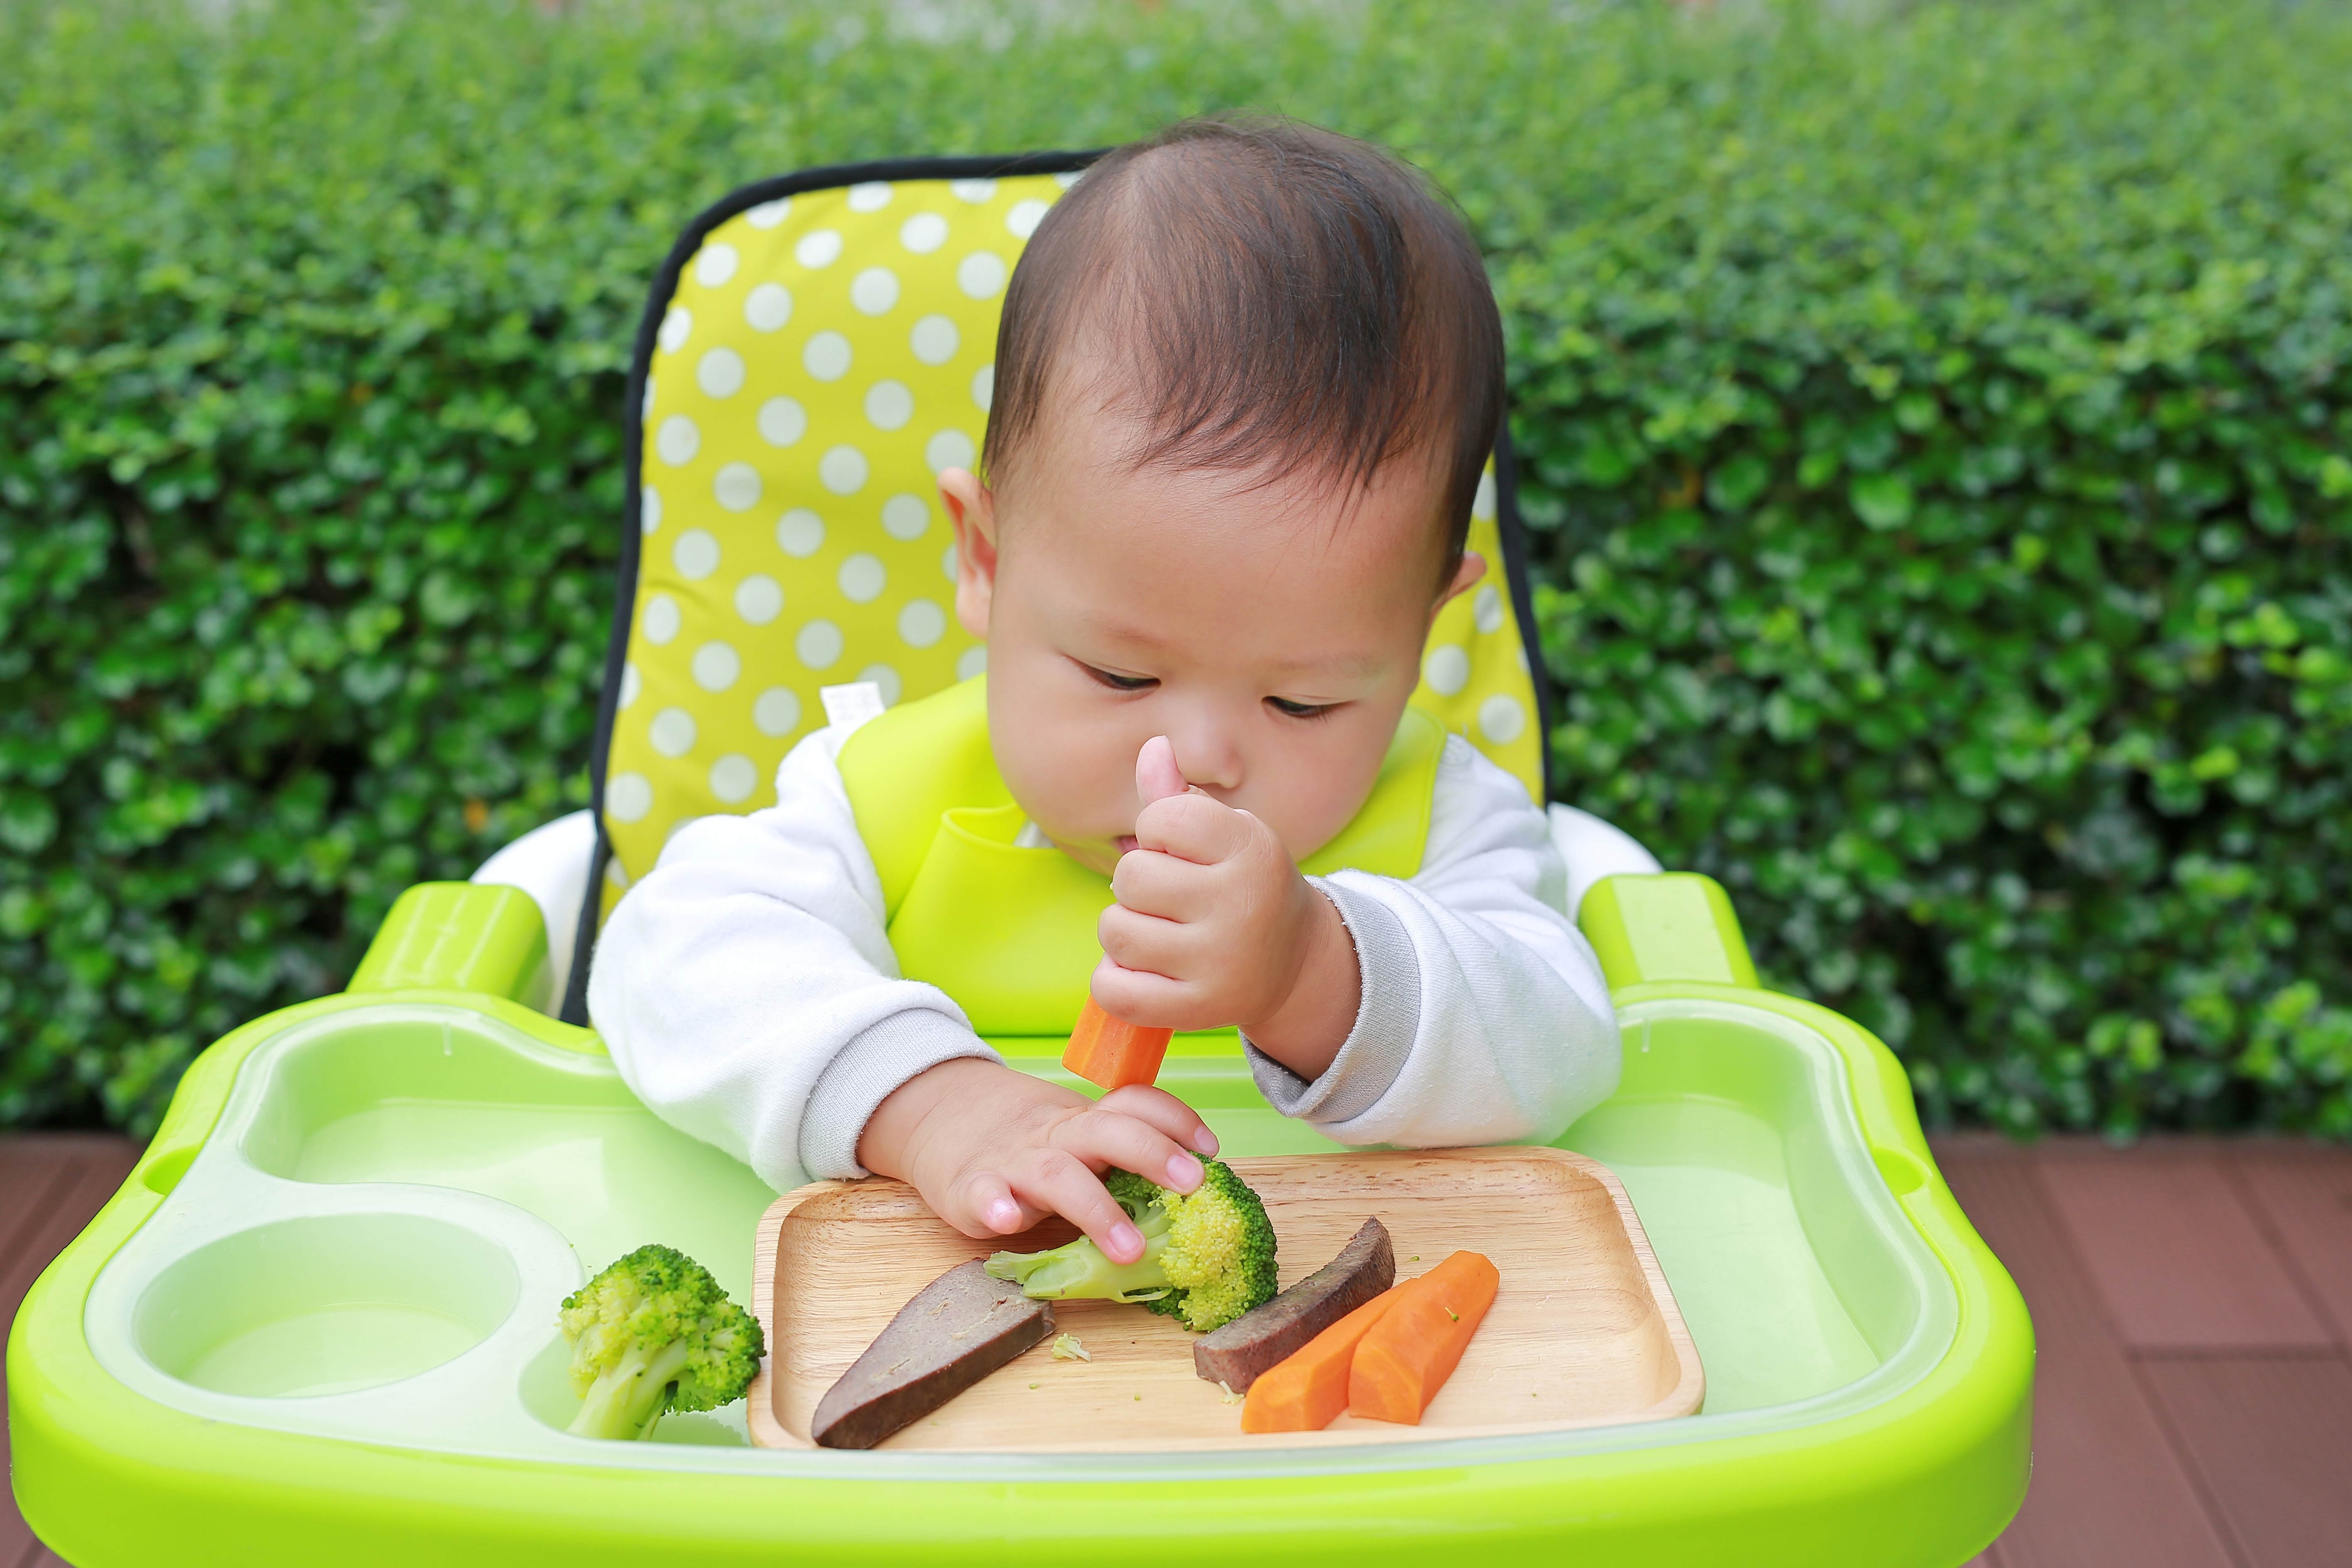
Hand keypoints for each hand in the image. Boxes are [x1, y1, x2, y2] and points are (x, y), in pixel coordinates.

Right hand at [855, 1057, 1219, 1263]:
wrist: (943, 1118)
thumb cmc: (1030, 1143)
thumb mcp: (1076, 1138)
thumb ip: (1120, 1158)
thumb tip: (1194, 1195)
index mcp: (1086, 1123)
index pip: (1136, 1104)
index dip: (1176, 1121)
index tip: (1210, 1149)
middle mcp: (1056, 1136)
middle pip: (1108, 1132)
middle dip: (1153, 1153)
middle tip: (1192, 1185)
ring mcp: (1013, 1161)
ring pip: (1058, 1174)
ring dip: (1097, 1209)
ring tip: (1130, 1249)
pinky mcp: (970, 1187)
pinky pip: (983, 1192)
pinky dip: (995, 1204)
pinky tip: (1007, 1220)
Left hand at [1092, 737, 1361, 1077]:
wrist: (1293, 963)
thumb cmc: (1242, 886)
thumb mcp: (1224, 835)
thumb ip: (1177, 796)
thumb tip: (1152, 749)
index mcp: (1250, 847)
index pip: (1159, 819)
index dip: (1155, 834)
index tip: (1181, 852)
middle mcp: (1241, 902)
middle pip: (1130, 877)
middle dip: (1137, 886)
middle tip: (1170, 900)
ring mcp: (1220, 961)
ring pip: (1116, 933)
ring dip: (1124, 932)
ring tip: (1159, 935)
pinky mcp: (1199, 1010)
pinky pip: (1114, 991)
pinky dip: (1113, 982)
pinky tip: (1142, 973)